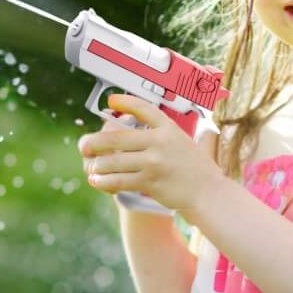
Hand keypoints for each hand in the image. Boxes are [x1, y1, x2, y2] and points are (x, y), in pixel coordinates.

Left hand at [77, 93, 223, 215]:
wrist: (207, 191)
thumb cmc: (195, 167)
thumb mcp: (182, 140)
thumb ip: (161, 134)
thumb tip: (135, 128)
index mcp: (168, 127)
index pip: (143, 108)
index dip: (125, 102)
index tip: (111, 101)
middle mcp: (160, 141)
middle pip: (116, 138)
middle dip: (94, 142)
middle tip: (84, 145)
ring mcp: (154, 162)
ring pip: (114, 162)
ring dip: (97, 166)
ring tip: (92, 167)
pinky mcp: (150, 181)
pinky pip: (119, 180)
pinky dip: (104, 181)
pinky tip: (97, 180)